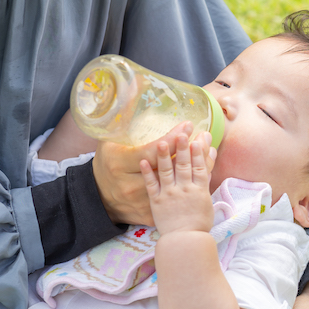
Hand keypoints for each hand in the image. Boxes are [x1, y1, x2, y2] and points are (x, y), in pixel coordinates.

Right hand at [92, 122, 215, 225]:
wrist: (100, 198)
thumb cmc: (107, 163)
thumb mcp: (108, 142)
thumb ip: (121, 125)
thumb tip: (132, 95)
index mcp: (119, 164)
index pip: (150, 152)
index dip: (171, 140)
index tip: (188, 126)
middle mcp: (130, 185)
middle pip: (166, 170)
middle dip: (188, 152)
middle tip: (203, 136)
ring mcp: (141, 202)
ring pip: (175, 185)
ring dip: (194, 168)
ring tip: (208, 149)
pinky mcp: (150, 213)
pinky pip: (176, 198)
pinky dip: (191, 185)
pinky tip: (205, 170)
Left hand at [140, 133, 214, 234]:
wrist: (185, 241)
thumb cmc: (199, 223)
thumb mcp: (207, 200)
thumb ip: (206, 179)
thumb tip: (211, 156)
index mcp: (199, 190)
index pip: (200, 168)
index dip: (198, 153)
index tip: (197, 140)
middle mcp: (184, 190)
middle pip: (183, 166)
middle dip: (182, 149)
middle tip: (181, 134)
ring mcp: (170, 195)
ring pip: (167, 172)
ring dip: (164, 156)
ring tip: (162, 142)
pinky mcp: (157, 202)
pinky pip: (151, 186)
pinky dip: (148, 173)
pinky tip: (144, 161)